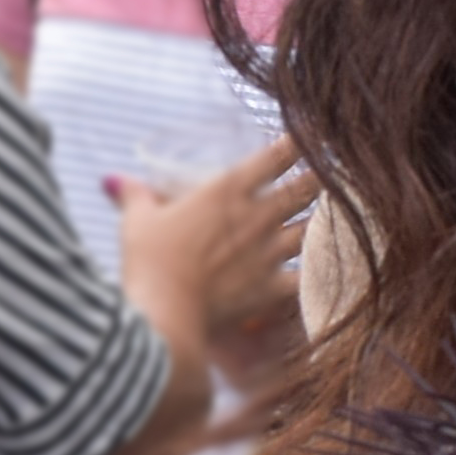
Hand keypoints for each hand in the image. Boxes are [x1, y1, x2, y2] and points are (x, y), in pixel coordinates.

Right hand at [114, 135, 315, 340]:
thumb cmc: (148, 263)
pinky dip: (318, 271)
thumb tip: (115, 180)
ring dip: (325, 221)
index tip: (310, 136)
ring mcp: (268, 254)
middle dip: (322, 179)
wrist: (164, 317)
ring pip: (314, 230)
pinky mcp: (271, 289)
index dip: (297, 143)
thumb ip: (135, 196)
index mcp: (227, 191)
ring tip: (340, 215)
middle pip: (306, 189)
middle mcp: (256, 217)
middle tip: (334, 173)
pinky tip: (327, 269)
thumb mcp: (136, 221)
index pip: (275, 157)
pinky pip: (308, 277)